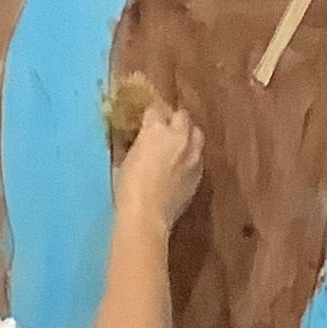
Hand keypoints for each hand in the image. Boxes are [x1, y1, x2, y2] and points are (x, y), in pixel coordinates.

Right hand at [115, 103, 202, 234]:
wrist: (147, 217)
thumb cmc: (127, 189)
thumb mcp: (126, 160)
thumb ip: (138, 144)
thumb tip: (140, 140)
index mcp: (156, 130)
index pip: (155, 110)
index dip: (151, 116)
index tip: (147, 122)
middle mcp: (179, 137)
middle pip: (182, 116)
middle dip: (174, 120)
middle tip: (165, 130)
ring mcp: (193, 155)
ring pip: (196, 134)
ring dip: (187, 135)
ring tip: (178, 145)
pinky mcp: (199, 173)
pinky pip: (199, 156)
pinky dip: (192, 156)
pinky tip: (182, 165)